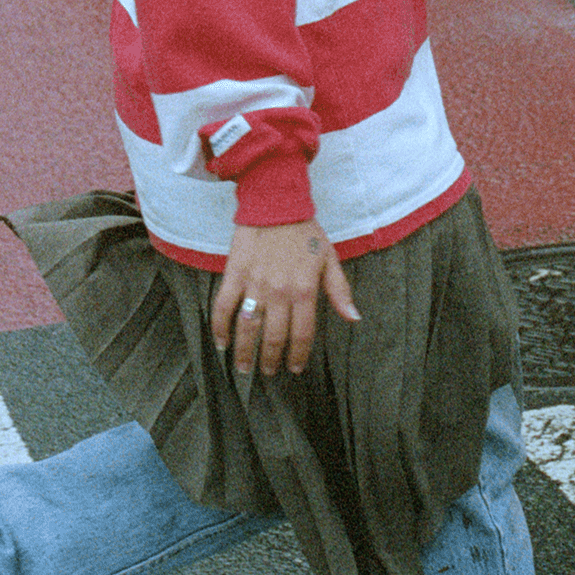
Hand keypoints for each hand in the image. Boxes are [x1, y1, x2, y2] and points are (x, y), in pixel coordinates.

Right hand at [213, 220, 355, 376]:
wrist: (276, 203)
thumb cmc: (305, 232)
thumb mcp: (330, 259)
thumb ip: (340, 291)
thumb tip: (353, 318)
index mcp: (305, 290)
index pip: (302, 334)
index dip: (298, 355)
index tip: (293, 368)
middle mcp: (280, 292)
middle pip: (274, 337)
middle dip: (271, 360)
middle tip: (267, 372)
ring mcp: (255, 284)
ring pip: (248, 328)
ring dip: (245, 352)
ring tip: (244, 368)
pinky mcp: (234, 274)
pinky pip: (224, 307)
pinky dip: (220, 327)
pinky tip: (222, 342)